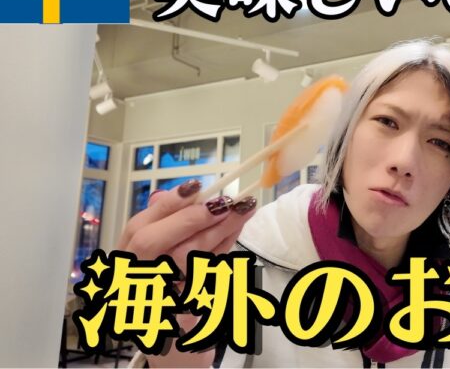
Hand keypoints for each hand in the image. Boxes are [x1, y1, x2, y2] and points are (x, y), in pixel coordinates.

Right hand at [116, 180, 256, 366]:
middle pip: (151, 242)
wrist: (174, 343)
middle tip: (224, 202)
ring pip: (182, 259)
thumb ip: (173, 226)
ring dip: (217, 231)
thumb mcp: (163, 255)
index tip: (196, 186)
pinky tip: (236, 234)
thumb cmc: (169, 290)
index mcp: (126, 258)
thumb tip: (192, 193)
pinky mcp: (180, 316)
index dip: (168, 204)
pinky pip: (206, 279)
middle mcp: (132, 278)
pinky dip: (223, 252)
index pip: (139, 226)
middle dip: (190, 218)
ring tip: (242, 211)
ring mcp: (153, 299)